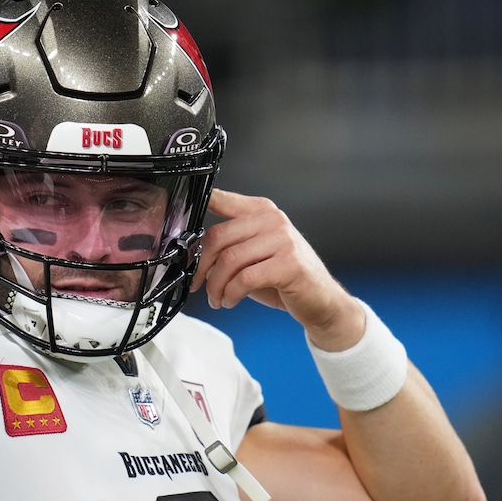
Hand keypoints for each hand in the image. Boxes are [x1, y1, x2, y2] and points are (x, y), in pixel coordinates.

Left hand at [192, 189, 363, 349]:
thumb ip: (228, 246)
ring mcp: (283, 240)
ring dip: (216, 285)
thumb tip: (192, 253)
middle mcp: (273, 220)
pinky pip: (244, 279)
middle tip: (198, 284)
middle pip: (218, 236)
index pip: (221, 200)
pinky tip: (230, 300)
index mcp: (261, 210)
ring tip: (217, 298)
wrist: (321, 300)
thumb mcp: (253, 255)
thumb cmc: (284, 278)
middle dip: (201, 266)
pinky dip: (231, 294)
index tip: (180, 221)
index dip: (197, 208)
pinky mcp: (289, 264)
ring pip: (229, 260)